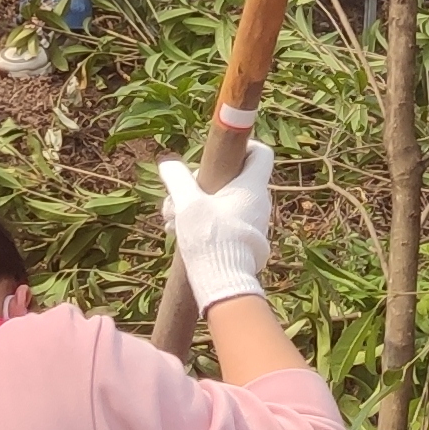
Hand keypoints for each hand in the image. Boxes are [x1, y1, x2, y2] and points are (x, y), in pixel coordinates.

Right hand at [160, 147, 274, 310]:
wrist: (225, 283)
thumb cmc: (210, 240)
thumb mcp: (188, 204)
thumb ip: (178, 180)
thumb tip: (167, 164)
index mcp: (252, 187)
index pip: (261, 152)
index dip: (241, 146)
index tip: (217, 155)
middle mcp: (259, 202)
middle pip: (232, 177)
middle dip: (200, 184)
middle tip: (178, 198)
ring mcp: (254, 221)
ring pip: (223, 201)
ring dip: (196, 206)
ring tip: (171, 220)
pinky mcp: (246, 239)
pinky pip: (225, 220)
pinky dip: (205, 222)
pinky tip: (181, 234)